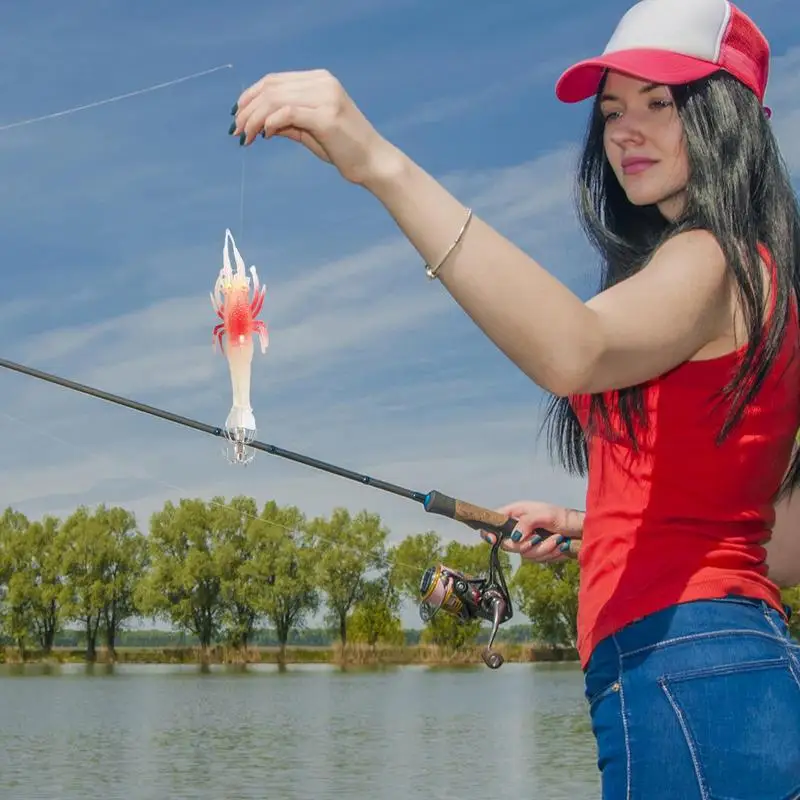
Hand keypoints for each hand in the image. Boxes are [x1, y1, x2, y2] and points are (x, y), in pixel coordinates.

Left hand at [230, 69, 397, 185]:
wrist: (373, 163)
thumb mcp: (310, 132)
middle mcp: (322, 82)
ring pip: (274, 99)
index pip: (274, 80)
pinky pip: (287, 113)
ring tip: (245, 138)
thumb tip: (260, 123)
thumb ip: (287, 123)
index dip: (250, 96)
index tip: (237, 116)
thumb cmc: (344, 149)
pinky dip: (270, 124)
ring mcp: (325, 97)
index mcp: (319, 80)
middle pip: (270, 87)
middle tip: (236, 131)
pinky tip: (265, 136)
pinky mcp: (326, 116)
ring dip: (254, 119)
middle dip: (247, 109)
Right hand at [480, 501, 581, 563]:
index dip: (489, 531)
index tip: (493, 539)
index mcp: (516, 513)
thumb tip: (513, 536)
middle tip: (538, 539)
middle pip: (508, 544)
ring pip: (524, 554)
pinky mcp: (537, 551)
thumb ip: (526, 523)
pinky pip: (536, 559)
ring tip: (557, 540)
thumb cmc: (562, 516)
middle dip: (525, 545)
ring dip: (543, 550)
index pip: (495, 521)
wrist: (580, 530)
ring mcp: (527, 541)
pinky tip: (559, 546)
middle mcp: (519, 527)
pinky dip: (549, 555)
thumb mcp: (544, 514)